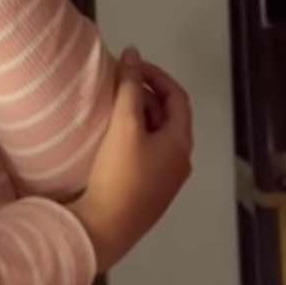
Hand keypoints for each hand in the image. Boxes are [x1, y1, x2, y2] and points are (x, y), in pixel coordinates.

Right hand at [68, 48, 193, 273]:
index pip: (177, 97)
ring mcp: (164, 181)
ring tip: (111, 109)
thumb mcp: (125, 126)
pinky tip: (110, 142)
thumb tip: (133, 54)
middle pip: (167, 118)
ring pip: (155, 137)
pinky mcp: (147, 194)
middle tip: (117, 85)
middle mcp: (179, 161)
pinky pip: (145, 156)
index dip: (156, 75)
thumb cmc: (119, 175)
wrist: (104, 229)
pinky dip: (132, 139)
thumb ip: (129, 88)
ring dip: (138, 118)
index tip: (131, 65)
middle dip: (145, 96)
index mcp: (181, 143)